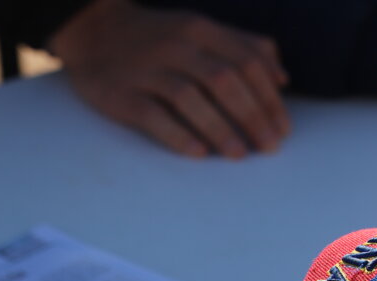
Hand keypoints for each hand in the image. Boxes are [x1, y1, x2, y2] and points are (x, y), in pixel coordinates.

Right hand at [49, 0, 289, 157]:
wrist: (93, 33)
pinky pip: (152, 116)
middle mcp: (175, 45)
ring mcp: (145, 69)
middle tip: (269, 147)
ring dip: (219, 128)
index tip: (282, 128)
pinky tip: (199, 153)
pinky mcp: (120, 94)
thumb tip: (282, 77)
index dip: (269, 97)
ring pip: (190, 97)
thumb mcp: (200, 30)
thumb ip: (242, 46)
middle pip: (223, 80)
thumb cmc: (157, 39)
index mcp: (200, 29)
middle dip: (252, 116)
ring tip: (239, 154)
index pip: (246, 61)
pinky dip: (178, 134)